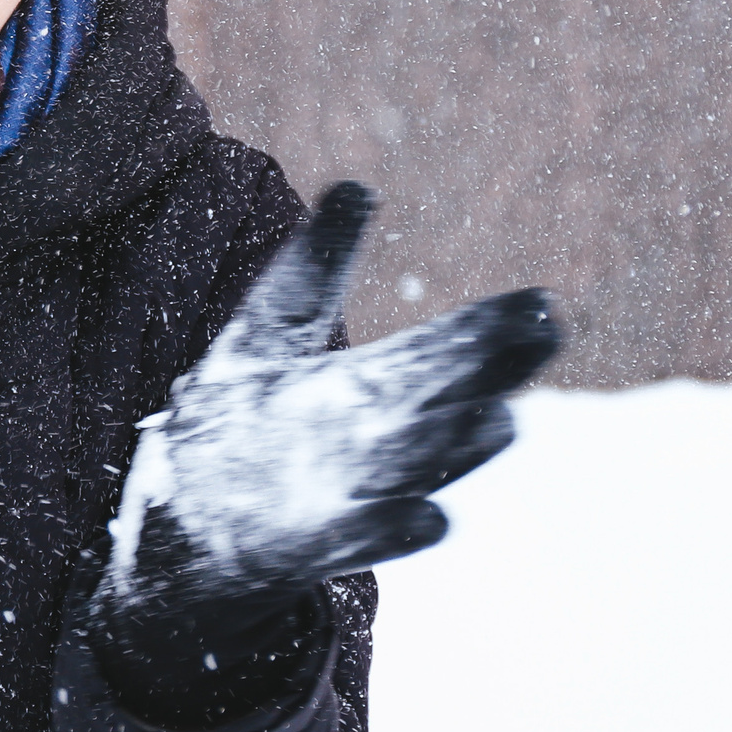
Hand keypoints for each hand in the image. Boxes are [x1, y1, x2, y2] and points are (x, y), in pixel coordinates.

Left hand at [91, 183, 559, 723]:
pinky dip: (394, 530)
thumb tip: (356, 185)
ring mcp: (350, 496)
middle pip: (448, 400)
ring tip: (499, 418)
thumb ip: (313, 266)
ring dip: (455, 445)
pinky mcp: (309, 546)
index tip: (542, 305)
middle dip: (490, 369)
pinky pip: (362, 540)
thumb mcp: (270, 330)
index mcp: (376, 386)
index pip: (447, 352)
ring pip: (417, 467)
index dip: (494, 332)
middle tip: (542, 331)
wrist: (189, 528)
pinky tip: (431, 519)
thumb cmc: (241, 421)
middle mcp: (379, 441)